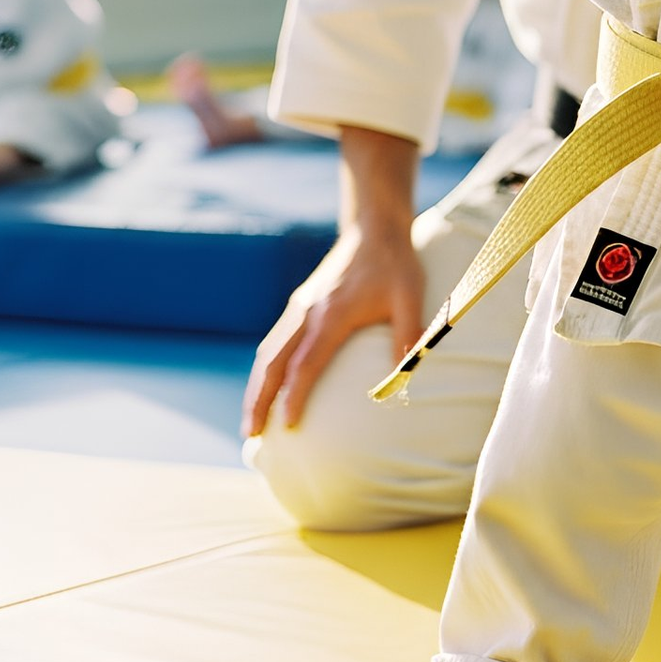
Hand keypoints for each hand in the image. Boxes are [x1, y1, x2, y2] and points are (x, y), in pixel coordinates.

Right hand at [241, 225, 426, 437]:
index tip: (288, 426)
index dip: (295, 396)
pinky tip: (264, 385)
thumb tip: (405, 374)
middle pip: (274, 362)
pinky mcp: (301, 303)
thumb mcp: (410, 295)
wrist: (374, 227)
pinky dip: (265, 367)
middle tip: (252, 435)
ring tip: (251, 420)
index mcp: (332, 313)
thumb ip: (407, 334)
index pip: (306, 363)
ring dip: (256, 386)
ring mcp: (301, 306)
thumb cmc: (395, 263)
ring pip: (269, 351)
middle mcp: (308, 311)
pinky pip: (275, 340)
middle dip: (259, 400)